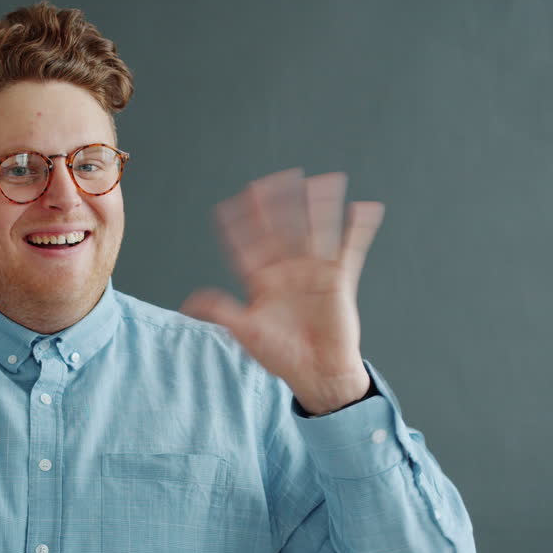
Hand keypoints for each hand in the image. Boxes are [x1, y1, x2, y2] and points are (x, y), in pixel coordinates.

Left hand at [180, 168, 383, 414]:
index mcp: (262, 280)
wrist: (316, 373)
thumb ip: (221, 313)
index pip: (248, 245)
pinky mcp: (339, 280)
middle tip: (274, 179)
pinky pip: (350, 249)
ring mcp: (313, 272)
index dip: (239, 225)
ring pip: (316, 231)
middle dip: (278, 205)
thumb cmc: (281, 355)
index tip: (229, 205)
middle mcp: (287, 271)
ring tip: (322, 182)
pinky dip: (358, 230)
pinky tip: (363, 209)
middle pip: (281, 229)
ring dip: (319, 207)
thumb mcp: (246, 332)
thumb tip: (190, 302)